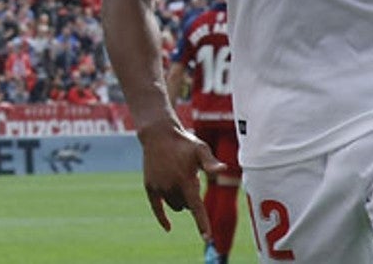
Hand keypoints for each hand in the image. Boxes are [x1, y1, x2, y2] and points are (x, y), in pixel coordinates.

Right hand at [138, 118, 225, 240]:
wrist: (158, 134)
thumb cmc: (184, 142)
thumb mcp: (200, 149)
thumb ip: (210, 162)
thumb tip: (223, 169)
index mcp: (185, 180)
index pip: (196, 208)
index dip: (202, 223)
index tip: (207, 238)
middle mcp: (171, 186)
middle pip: (186, 206)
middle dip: (191, 197)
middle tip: (189, 175)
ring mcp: (158, 187)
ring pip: (174, 206)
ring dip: (180, 200)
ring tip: (178, 178)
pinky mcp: (149, 186)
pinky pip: (156, 208)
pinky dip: (162, 218)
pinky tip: (168, 228)